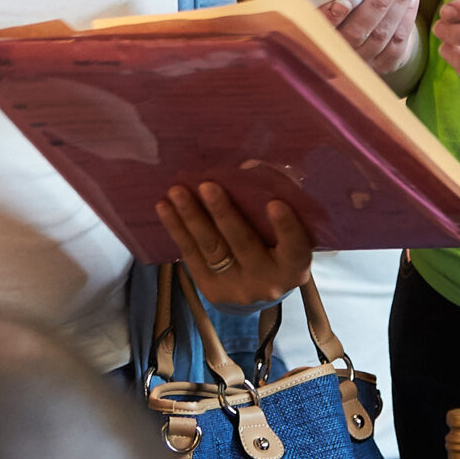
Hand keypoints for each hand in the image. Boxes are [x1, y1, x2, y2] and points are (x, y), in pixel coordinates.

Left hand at [156, 183, 314, 307]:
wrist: (262, 286)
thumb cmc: (278, 244)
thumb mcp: (285, 229)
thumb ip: (275, 198)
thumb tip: (246, 168)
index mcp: (293, 267)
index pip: (294, 248)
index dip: (286, 228)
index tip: (275, 203)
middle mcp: (267, 282)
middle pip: (243, 244)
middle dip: (224, 214)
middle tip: (207, 186)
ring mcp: (237, 289)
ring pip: (212, 250)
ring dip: (192, 218)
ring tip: (177, 192)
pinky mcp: (212, 290)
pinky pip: (192, 256)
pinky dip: (178, 230)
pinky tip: (165, 207)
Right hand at [320, 0, 422, 75]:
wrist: (355, 37)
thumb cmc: (336, 3)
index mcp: (318, 35)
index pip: (319, 28)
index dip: (329, 18)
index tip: (341, 3)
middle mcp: (339, 52)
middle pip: (359, 30)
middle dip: (380, 1)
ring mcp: (363, 61)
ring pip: (383, 34)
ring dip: (401, 2)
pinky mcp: (384, 64)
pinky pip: (398, 41)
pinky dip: (408, 15)